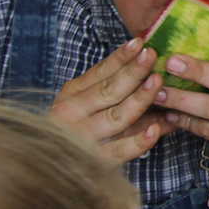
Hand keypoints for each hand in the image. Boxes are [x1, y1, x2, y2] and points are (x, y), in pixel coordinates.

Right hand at [49, 38, 168, 164]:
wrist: (50, 165)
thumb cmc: (81, 127)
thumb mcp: (92, 104)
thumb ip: (122, 91)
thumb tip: (158, 75)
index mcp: (73, 94)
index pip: (100, 72)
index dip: (121, 57)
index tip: (139, 42)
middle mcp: (73, 113)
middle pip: (110, 90)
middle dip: (133, 72)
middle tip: (152, 56)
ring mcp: (82, 137)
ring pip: (117, 116)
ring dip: (139, 99)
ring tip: (158, 83)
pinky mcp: (94, 160)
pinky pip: (119, 150)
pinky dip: (138, 141)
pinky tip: (155, 129)